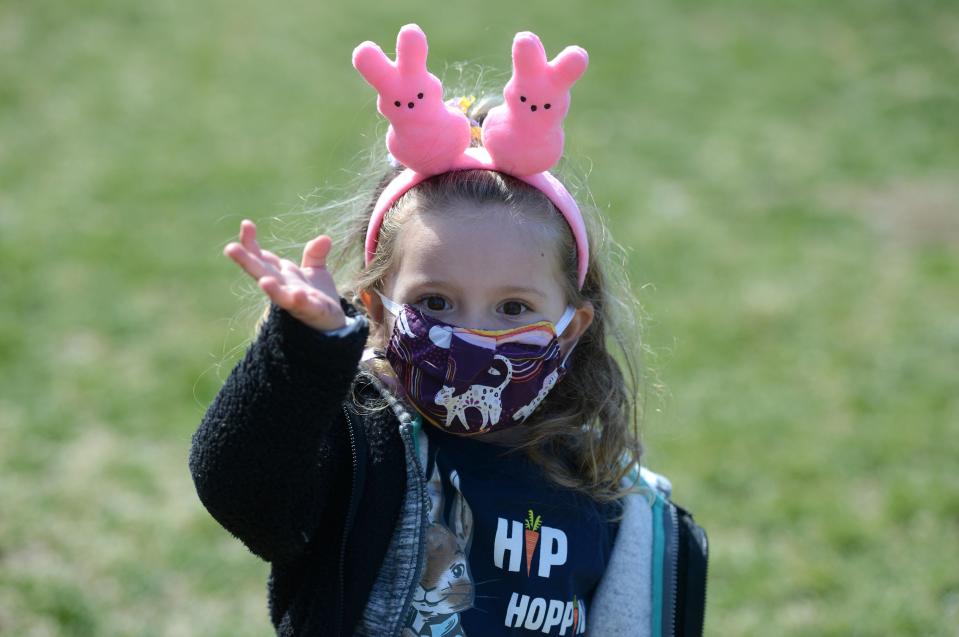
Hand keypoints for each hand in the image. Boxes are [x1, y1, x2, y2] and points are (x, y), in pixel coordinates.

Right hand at [223, 220, 347, 331]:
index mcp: (282, 274)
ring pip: (279, 294)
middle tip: (230, 248)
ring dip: (271, 288)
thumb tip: (324, 238)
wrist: (331, 322)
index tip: (246, 224)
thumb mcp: (316, 270)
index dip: (252, 243)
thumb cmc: (318, 296)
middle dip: (247, 261)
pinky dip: (298, 300)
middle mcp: (284, 286)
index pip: (262, 257)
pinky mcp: (312, 311)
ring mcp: (295, 300)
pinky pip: (303, 306)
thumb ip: (314, 254)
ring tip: (264, 280)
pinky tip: (297, 294)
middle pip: (262, 272)